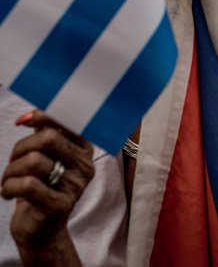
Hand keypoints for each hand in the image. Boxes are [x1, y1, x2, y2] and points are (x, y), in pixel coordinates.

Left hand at [1, 111, 94, 249]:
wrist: (41, 228)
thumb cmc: (42, 188)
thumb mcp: (46, 158)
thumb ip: (44, 133)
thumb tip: (33, 113)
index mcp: (84, 150)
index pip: (69, 123)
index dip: (44, 116)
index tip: (24, 120)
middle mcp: (85, 166)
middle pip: (48, 138)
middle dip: (21, 147)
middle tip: (13, 160)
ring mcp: (74, 186)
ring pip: (34, 161)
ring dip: (11, 170)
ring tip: (8, 180)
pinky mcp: (59, 205)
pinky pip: (27, 185)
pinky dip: (8, 187)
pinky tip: (8, 193)